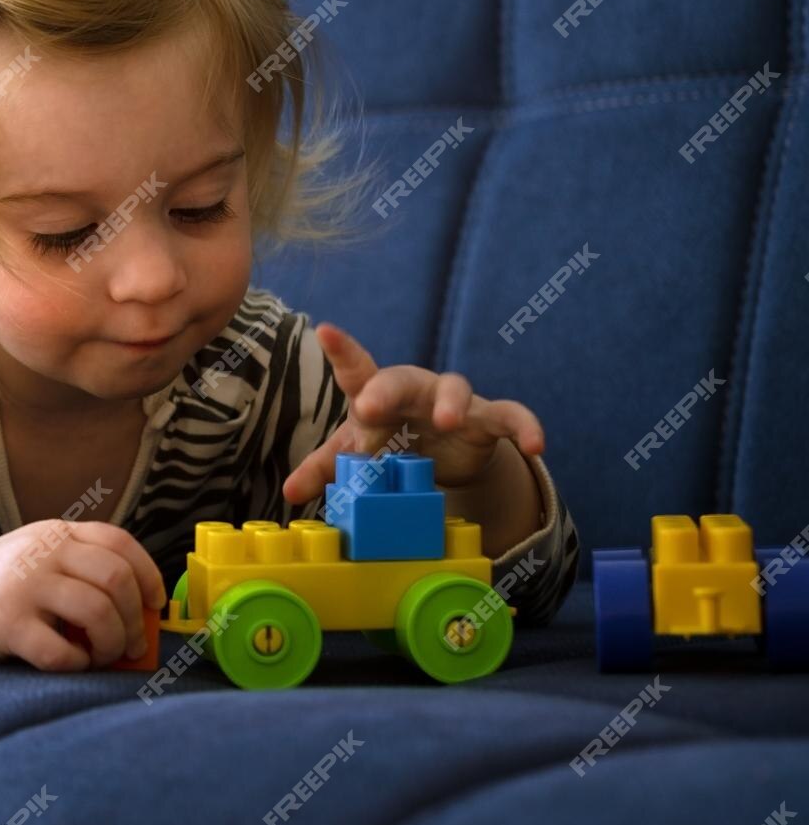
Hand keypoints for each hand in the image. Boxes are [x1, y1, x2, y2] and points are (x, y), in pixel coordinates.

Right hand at [0, 521, 164, 670]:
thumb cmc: (0, 587)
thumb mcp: (40, 559)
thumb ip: (82, 571)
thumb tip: (142, 616)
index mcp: (57, 533)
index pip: (120, 543)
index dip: (149, 576)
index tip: (153, 606)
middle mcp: (43, 551)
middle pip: (117, 579)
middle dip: (134, 621)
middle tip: (131, 646)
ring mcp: (24, 584)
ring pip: (98, 614)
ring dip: (111, 645)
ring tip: (101, 657)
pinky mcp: (6, 622)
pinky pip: (62, 652)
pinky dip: (77, 665)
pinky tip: (69, 663)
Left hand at [280, 322, 546, 507]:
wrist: (439, 451)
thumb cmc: (388, 439)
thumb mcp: (357, 452)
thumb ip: (326, 467)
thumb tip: (288, 493)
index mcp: (376, 393)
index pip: (356, 370)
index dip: (342, 351)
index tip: (324, 331)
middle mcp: (413, 390)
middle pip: (399, 379)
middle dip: (385, 390)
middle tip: (368, 405)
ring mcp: (452, 402)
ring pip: (453, 388)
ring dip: (449, 403)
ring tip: (445, 420)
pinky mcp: (487, 420)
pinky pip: (510, 416)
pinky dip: (525, 427)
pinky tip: (536, 444)